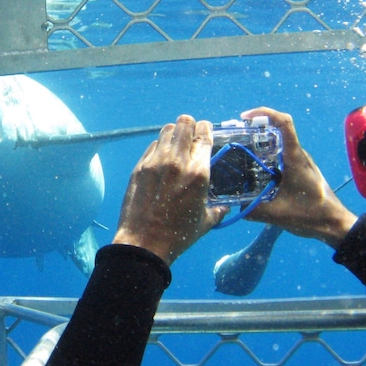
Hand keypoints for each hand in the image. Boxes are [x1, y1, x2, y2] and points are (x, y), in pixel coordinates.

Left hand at [113, 115, 228, 264]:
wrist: (144, 242)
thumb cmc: (178, 235)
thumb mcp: (205, 222)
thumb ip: (218, 210)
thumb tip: (224, 207)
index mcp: (199, 173)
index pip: (204, 135)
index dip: (206, 129)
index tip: (206, 131)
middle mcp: (177, 162)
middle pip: (184, 123)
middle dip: (190, 125)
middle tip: (190, 134)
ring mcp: (156, 162)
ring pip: (167, 130)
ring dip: (174, 133)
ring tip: (176, 143)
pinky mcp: (140, 167)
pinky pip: (152, 146)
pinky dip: (160, 147)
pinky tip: (162, 158)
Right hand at [240, 107, 358, 247]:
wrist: (336, 225)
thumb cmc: (311, 215)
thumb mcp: (277, 215)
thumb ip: (252, 210)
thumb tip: (233, 206)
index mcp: (295, 158)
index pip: (283, 122)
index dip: (264, 113)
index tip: (245, 118)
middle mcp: (298, 156)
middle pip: (277, 130)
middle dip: (255, 129)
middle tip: (235, 137)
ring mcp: (300, 162)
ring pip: (279, 144)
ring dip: (260, 143)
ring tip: (240, 152)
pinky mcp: (300, 171)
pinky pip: (281, 156)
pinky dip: (266, 157)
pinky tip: (254, 170)